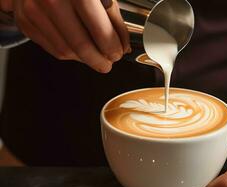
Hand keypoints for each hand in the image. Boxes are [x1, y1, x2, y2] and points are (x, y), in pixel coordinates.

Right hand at [0, 0, 130, 72]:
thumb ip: (113, 17)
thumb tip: (123, 44)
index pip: (100, 32)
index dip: (112, 49)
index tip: (118, 53)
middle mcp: (52, 0)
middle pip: (81, 47)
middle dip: (99, 61)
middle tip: (107, 63)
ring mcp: (34, 11)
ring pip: (65, 51)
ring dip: (84, 59)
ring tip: (94, 56)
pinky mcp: (24, 20)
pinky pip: (50, 47)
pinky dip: (68, 53)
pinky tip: (77, 49)